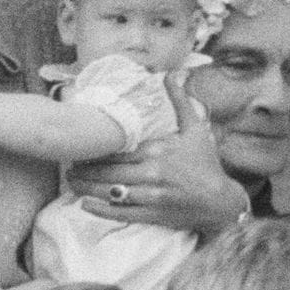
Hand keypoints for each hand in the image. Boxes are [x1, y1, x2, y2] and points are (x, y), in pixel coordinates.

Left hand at [66, 74, 246, 234]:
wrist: (222, 201)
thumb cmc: (206, 164)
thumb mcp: (195, 130)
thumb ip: (180, 102)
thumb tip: (173, 74)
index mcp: (158, 151)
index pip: (117, 151)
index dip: (95, 152)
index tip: (79, 150)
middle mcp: (153, 174)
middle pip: (108, 172)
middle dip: (84, 171)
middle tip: (67, 168)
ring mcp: (153, 196)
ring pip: (110, 192)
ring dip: (86, 188)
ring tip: (71, 183)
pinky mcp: (153, 215)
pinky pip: (121, 213)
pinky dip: (100, 210)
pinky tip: (85, 205)